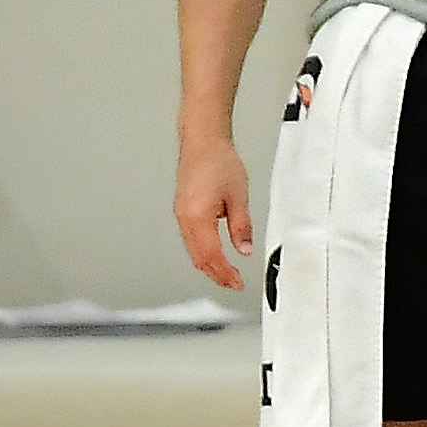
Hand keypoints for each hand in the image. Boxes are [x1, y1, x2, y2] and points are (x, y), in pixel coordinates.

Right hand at [176, 133, 253, 292]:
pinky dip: (203, 251)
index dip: (224, 273)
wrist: (203, 143)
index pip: (211, 255)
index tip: (237, 283)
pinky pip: (191, 238)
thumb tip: (244, 250)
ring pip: (193, 249)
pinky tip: (216, 254)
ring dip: (209, 264)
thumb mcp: (239, 197)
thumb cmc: (220, 163)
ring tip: (227, 274)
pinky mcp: (183, 210)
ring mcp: (181, 215)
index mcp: (197, 218)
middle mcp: (184, 219)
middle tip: (233, 284)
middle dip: (216, 274)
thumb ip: (241, 226)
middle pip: (198, 257)